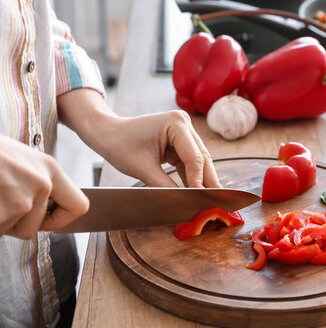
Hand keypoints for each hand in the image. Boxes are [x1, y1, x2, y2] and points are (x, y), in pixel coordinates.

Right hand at [0, 135, 88, 238]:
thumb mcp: (21, 160)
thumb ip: (36, 182)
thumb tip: (43, 210)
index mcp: (50, 170)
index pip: (78, 206)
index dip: (60, 218)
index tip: (45, 219)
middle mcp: (42, 185)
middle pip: (34, 226)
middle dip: (13, 222)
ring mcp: (21, 200)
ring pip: (10, 229)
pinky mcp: (2, 212)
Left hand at [57, 89, 220, 187]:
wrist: (106, 133)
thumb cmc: (120, 145)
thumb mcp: (144, 169)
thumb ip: (167, 186)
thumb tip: (185, 203)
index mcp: (176, 123)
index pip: (195, 158)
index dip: (199, 181)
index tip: (203, 202)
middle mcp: (184, 123)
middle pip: (202, 158)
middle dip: (207, 181)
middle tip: (217, 203)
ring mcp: (183, 131)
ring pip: (199, 160)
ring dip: (202, 180)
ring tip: (210, 201)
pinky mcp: (180, 140)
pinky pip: (189, 161)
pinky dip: (191, 176)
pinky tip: (196, 192)